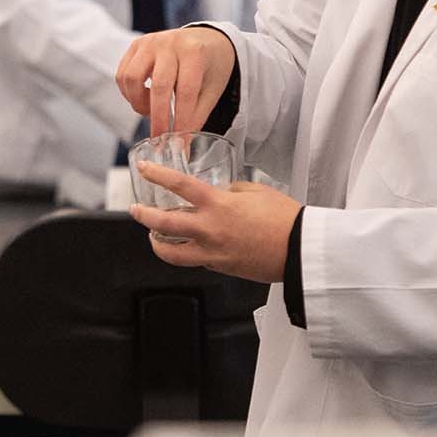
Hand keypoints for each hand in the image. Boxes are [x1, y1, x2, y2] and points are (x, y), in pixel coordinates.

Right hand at [116, 26, 236, 136]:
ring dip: (139, 103)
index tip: (179, 144)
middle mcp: (170, 43)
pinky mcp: (136, 45)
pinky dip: (129, 93)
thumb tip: (182, 148)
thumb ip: (196, 117)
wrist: (207, 38)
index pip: (186, 92)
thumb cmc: (211, 66)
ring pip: (132, 78)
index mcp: (195, 52)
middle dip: (158, 119)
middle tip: (160, 140)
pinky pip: (123, 74)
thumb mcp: (212, 90)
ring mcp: (150, 42)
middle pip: (158, 87)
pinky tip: (145, 99)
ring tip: (152, 111)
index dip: (181, 121)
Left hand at [129, 162, 300, 282]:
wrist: (300, 249)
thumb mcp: (255, 191)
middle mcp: (209, 229)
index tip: (143, 168)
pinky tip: (188, 246)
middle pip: (162, 225)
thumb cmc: (284, 217)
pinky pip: (194, 262)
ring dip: (157, 244)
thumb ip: (231, 191)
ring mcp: (212, 253)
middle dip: (143, 216)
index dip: (156, 174)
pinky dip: (186, 253)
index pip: (178, 185)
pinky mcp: (220, 268)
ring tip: (153, 236)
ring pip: (171, 254)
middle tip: (136, 210)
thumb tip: (220, 194)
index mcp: (218, 204)